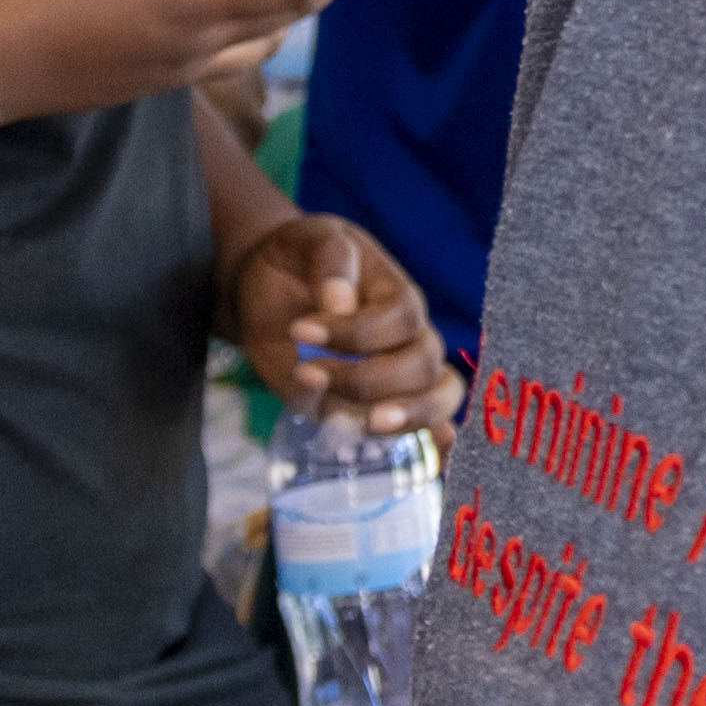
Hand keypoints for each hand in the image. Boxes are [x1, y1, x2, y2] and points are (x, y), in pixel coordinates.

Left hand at [232, 214, 455, 439]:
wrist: (268, 289)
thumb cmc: (298, 260)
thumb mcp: (310, 239)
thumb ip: (329, 260)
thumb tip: (340, 303)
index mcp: (399, 295)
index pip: (400, 319)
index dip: (356, 331)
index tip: (300, 327)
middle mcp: (409, 339)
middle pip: (424, 366)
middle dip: (371, 378)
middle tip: (309, 373)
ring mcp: (396, 378)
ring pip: (438, 401)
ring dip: (405, 416)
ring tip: (363, 423)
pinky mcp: (375, 408)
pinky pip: (426, 430)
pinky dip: (438, 448)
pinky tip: (437, 466)